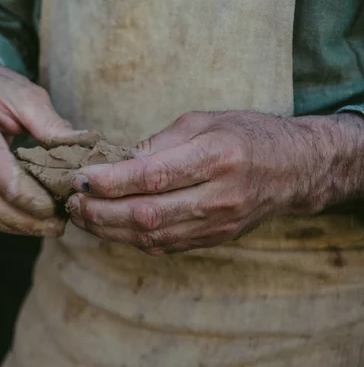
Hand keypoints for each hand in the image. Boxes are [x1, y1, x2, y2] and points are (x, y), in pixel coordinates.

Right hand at [0, 48, 94, 236]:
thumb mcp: (28, 95)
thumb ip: (51, 124)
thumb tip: (83, 150)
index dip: (20, 190)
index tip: (51, 205)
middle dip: (20, 217)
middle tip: (56, 224)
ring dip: (13, 224)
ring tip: (48, 226)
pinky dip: (4, 221)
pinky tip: (30, 222)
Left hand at [66, 111, 353, 253]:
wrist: (294, 168)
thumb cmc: (246, 134)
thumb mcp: (203, 120)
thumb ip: (159, 142)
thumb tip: (117, 163)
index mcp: (216, 157)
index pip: (152, 176)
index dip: (110, 181)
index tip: (80, 179)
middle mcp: (218, 196)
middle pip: (147, 214)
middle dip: (100, 212)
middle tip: (73, 203)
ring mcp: (217, 223)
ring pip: (152, 236)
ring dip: (110, 230)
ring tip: (82, 217)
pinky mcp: (214, 238)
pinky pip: (166, 245)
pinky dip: (132, 239)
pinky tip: (110, 228)